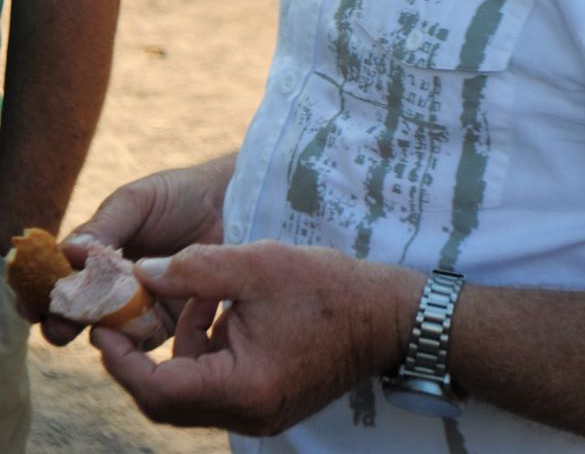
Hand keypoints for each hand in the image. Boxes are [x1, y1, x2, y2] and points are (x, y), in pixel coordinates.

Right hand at [43, 155, 233, 346]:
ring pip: (105, 330)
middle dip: (63, 321)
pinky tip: (133, 330)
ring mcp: (135, 304)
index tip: (38, 302)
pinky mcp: (164, 321)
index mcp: (94, 252)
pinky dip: (133, 338)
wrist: (228, 205)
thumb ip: (105, 226)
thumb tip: (68, 252)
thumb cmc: (177, 196)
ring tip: (98, 327)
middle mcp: (108, 283)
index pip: (59, 277)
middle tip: (63, 323)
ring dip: (97, 332)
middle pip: (75, 311)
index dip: (45, 292)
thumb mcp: (137, 201)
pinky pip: (141, 339)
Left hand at [90, 240, 424, 435]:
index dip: (124, 360)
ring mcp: (258, 412)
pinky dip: (205, 348)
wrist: (387, 315)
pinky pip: (217, 384)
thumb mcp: (254, 265)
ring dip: (179, 344)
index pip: (159, 391)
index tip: (106, 325)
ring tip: (192, 290)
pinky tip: (218, 305)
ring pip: (192, 390)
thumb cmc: (326, 289)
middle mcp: (247, 413)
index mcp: (243, 388)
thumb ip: (192, 269)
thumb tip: (140, 273)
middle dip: (142, 357)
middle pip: (168, 401)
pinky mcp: (267, 400)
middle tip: (126, 315)